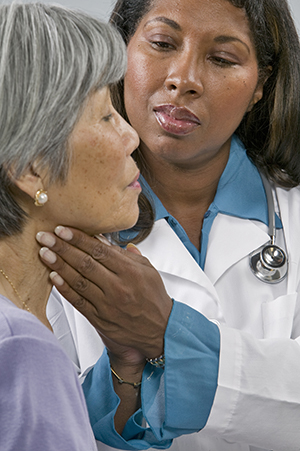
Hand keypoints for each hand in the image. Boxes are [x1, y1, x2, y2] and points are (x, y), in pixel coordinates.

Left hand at [36, 226, 172, 358]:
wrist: (160, 331)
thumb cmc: (154, 299)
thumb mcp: (148, 271)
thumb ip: (127, 255)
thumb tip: (105, 241)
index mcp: (130, 272)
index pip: (99, 250)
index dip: (78, 239)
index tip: (63, 230)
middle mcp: (117, 287)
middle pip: (84, 263)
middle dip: (62, 248)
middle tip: (46, 237)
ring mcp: (107, 304)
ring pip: (78, 281)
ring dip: (58, 265)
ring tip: (44, 253)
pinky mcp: (100, 319)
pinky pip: (78, 301)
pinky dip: (64, 289)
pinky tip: (54, 277)